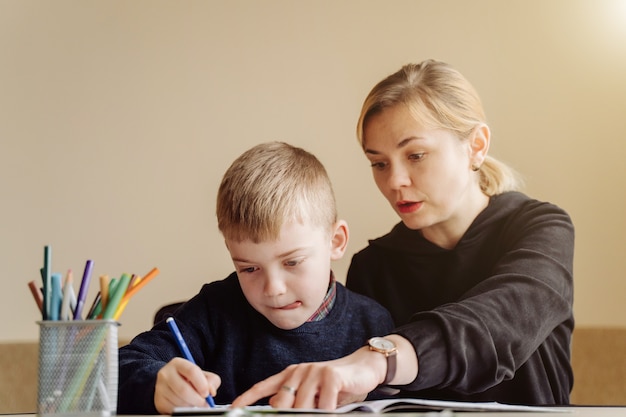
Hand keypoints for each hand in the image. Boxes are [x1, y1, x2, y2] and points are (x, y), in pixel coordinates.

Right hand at [154, 357, 219, 413]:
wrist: (171, 385)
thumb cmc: (190, 379)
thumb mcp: (202, 376)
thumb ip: (211, 381)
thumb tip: (211, 392)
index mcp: (178, 363)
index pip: (192, 371)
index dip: (201, 384)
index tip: (207, 393)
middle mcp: (166, 373)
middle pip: (183, 389)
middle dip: (197, 399)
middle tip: (204, 404)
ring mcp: (160, 387)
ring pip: (179, 401)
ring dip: (191, 405)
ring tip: (194, 403)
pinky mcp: (159, 400)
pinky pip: (173, 409)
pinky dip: (183, 410)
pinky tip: (186, 405)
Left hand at [231, 347, 384, 409]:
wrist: (363, 368)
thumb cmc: (336, 384)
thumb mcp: (312, 393)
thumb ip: (293, 399)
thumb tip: (273, 406)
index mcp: (291, 374)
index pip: (264, 386)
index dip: (247, 397)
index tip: (233, 407)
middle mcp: (299, 371)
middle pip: (282, 403)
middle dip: (286, 415)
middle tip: (300, 415)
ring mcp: (314, 372)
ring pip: (301, 406)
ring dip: (312, 414)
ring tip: (321, 411)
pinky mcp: (330, 376)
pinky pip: (323, 404)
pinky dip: (326, 412)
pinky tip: (331, 411)